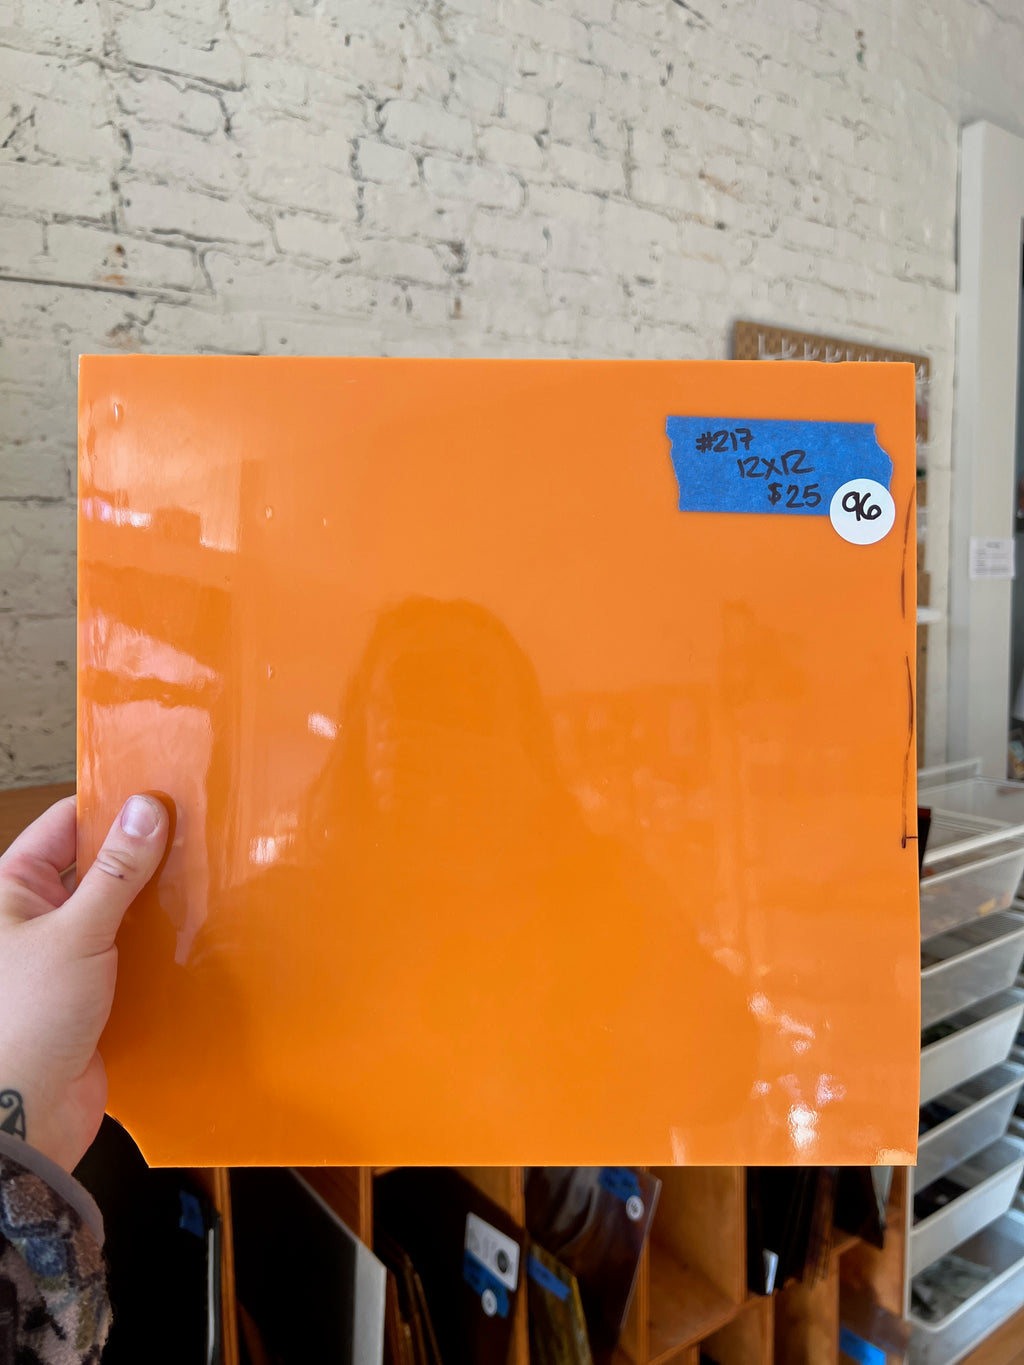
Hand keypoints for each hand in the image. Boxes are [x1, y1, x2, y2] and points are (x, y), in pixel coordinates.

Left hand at [0, 794, 168, 1170]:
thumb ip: (116, 871)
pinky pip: (131, 949)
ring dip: (154, 898)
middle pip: (97, 863)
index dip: (112, 806)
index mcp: (11, 890)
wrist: (27, 1118)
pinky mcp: (93, 988)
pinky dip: (159, 939)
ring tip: (203, 876)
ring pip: (119, 907)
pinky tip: (194, 929)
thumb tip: (145, 810)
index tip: (163, 792)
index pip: (65, 824)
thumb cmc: (23, 1024)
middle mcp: (36, 917)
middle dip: (142, 851)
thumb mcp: (76, 933)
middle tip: (194, 831)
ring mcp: (65, 952)